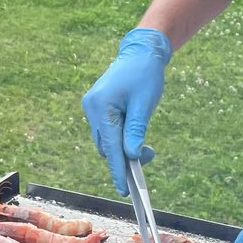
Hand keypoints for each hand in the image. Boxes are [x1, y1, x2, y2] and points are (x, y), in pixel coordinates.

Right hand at [82, 28, 172, 194]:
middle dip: (125, 157)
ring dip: (123, 147)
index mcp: (101, 105)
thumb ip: (136, 131)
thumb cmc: (145, 74)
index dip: (118, 170)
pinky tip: (134, 135)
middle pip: (106, 145)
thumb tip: (131, 156)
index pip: (111, 146)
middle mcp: (92, 107)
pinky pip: (107, 130)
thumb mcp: (145, 104)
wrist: (140, 52)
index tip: (124, 190)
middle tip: (150, 155)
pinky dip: (120, 137)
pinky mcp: (97, 107)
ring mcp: (92, 107)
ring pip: (106, 140)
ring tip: (146, 147)